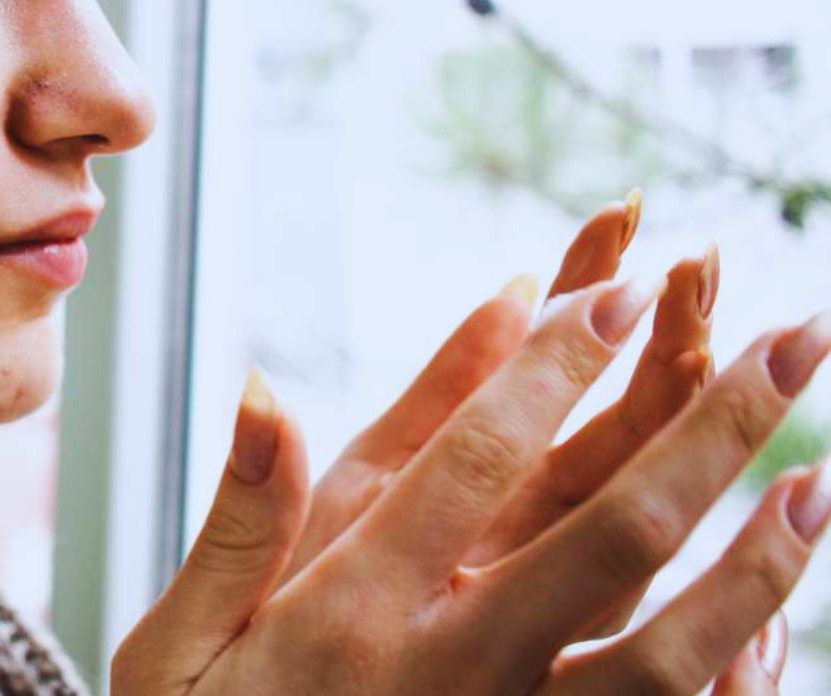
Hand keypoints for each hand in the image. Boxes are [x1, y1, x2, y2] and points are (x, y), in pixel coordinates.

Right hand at [111, 260, 829, 691]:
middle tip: (790, 340)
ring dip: (756, 563)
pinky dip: (730, 676)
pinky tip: (771, 620)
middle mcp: (447, 675)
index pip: (467, 466)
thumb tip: (264, 389)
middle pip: (608, 539)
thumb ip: (234, 521)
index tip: (622, 286)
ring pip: (667, 654)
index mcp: (347, 615)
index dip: (550, 371)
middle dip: (708, 432)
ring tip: (819, 479)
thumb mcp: (177, 647)